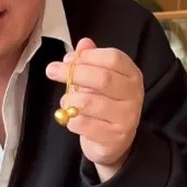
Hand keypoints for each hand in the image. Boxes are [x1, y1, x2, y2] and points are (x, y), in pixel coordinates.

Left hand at [46, 37, 143, 176]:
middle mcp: (134, 95)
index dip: (87, 56)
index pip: (113, 58)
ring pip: (90, 102)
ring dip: (70, 99)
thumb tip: (83, 43)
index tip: (67, 59)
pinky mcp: (115, 137)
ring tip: (65, 101)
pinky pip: (84, 124)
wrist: (113, 143)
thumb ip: (91, 61)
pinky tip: (71, 118)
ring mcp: (127, 117)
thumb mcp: (98, 81)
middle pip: (102, 78)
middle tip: (51, 71)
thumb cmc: (103, 106)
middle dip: (73, 73)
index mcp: (132, 75)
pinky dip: (71, 120)